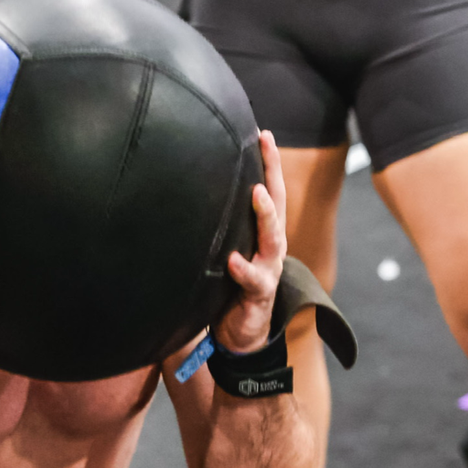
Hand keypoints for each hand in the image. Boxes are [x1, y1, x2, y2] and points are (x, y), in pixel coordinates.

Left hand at [213, 131, 287, 353]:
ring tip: (256, 194)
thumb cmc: (231, 287)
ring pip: (272, 238)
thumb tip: (191, 194)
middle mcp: (270, 247)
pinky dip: (242, 269)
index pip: (269, 191)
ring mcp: (267, 269)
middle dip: (273, 172)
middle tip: (266, 143)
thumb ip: (221, 228)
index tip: (264, 133)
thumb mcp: (227, 250)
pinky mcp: (258, 294)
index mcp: (263, 234)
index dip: (269, 162)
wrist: (242, 334)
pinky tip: (232, 260)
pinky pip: (252, 280)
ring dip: (264, 215)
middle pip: (276, 203)